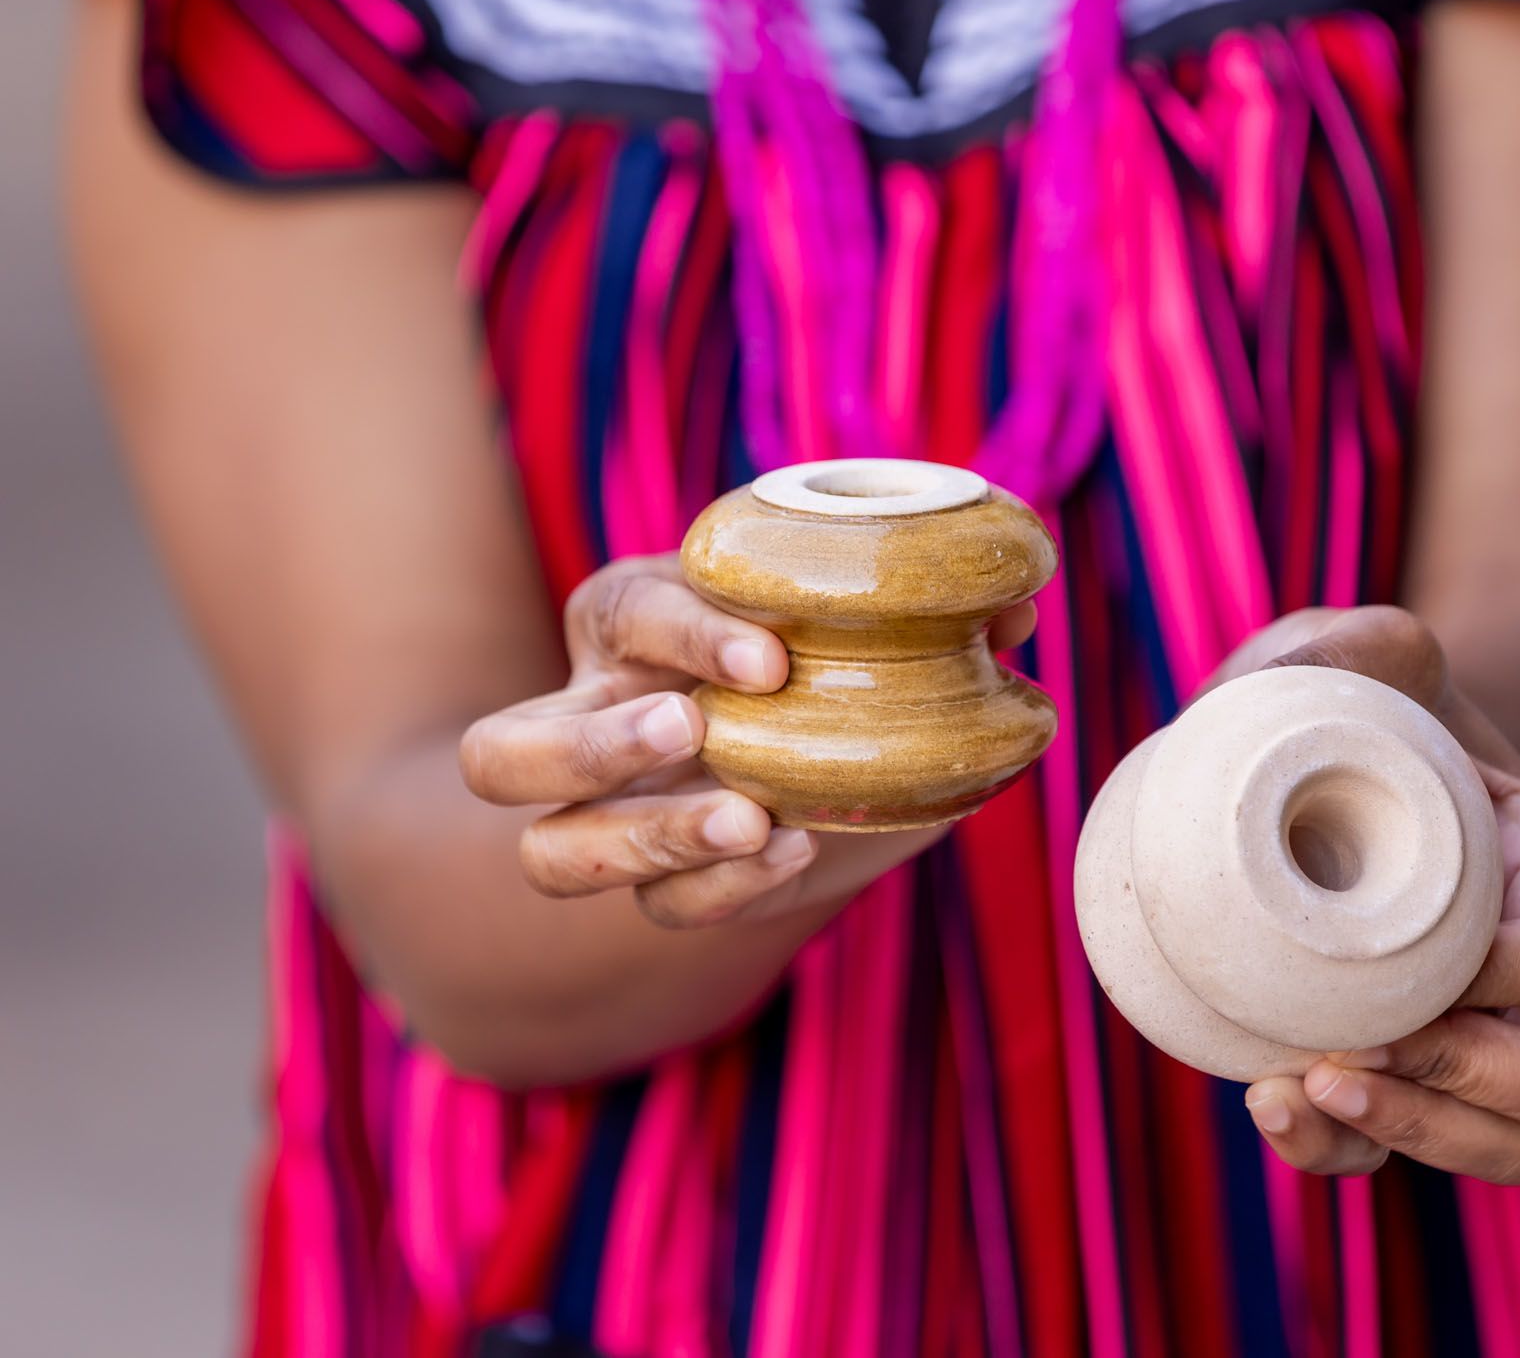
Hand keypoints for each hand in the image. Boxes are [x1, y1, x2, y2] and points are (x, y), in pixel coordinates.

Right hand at [459, 554, 1036, 928]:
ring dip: (639, 842)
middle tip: (694, 730)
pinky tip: (793, 852)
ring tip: (744, 816)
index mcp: (628, 627)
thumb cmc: (820, 671)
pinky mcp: (664, 890)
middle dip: (589, 747)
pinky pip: (656, 910)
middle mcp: (591, 725)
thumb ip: (925, 621)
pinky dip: (721, 890)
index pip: (622, 614)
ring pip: (547, 856)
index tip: (772, 657)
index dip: (685, 633)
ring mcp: (612, 823)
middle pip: (502, 755)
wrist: (817, 781)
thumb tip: (1017, 609)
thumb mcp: (858, 629)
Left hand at [1215, 607, 1519, 1184]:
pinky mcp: (1391, 1074)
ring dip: (1413, 1137)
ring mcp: (1468, 1036)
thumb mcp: (1372, 653)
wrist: (1340, 770)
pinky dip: (1342, 1150)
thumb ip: (1363, 644)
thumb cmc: (1373, 709)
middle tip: (1347, 1055)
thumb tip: (1318, 671)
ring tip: (1299, 1088)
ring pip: (1504, 1146)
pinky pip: (1396, 1151)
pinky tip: (1268, 1103)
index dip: (1496, 983)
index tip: (1399, 965)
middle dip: (1463, 1089)